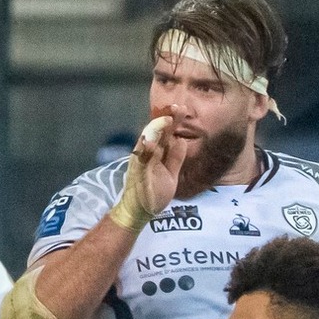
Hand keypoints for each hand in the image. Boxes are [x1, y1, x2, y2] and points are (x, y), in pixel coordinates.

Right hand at [112, 109, 194, 231]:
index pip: (165, 133)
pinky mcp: (137, 173)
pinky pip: (140, 160)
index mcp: (155, 153)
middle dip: (166, 119)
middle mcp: (147, 154)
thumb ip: (175, 158)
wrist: (138, 211)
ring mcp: (141, 162)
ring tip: (167, 119)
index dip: (172, 121)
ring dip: (156, 129)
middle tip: (177, 107)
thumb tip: (181, 140)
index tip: (181, 109)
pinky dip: (145, 150)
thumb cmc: (153, 193)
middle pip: (156, 132)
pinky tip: (150, 141)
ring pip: (147, 141)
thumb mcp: (171, 175)